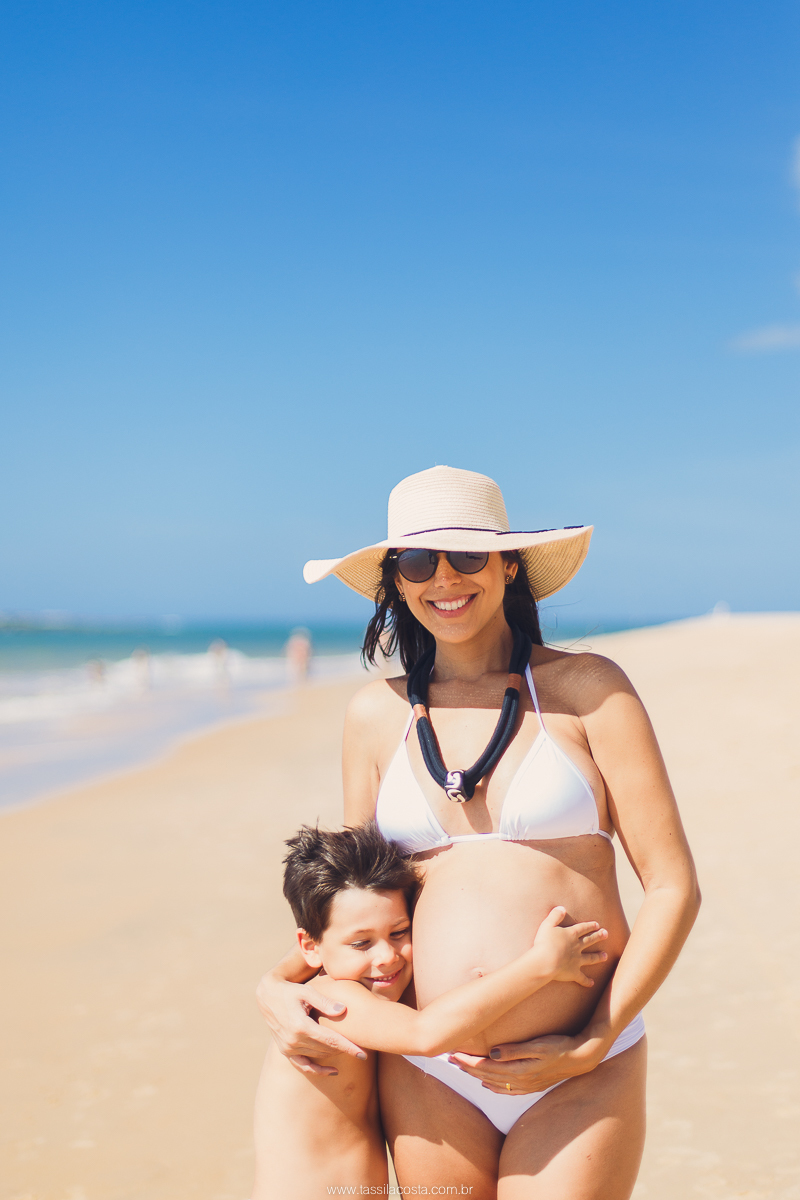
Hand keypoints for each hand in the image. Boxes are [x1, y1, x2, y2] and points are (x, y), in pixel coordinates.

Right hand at [256, 973, 365, 1075]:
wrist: (268, 996)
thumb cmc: (290, 991)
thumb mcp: (307, 991)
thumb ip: (324, 1001)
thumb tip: (343, 1010)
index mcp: (300, 1026)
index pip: (330, 1040)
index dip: (348, 1047)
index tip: (363, 1054)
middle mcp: (294, 1040)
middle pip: (326, 1049)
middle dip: (344, 1050)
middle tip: (361, 1050)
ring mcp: (288, 1047)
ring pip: (317, 1056)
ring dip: (333, 1055)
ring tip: (348, 1050)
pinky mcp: (285, 1050)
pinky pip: (303, 1066)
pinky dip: (317, 1070)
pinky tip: (332, 1071)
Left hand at [448, 1030, 604, 1094]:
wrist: (580, 1058)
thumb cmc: (559, 1046)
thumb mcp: (538, 1045)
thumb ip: (515, 1050)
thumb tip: (492, 1052)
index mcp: (519, 1070)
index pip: (486, 1066)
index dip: (468, 1060)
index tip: (453, 1052)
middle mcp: (520, 1081)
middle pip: (487, 1075)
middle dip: (467, 1067)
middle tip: (450, 1058)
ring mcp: (526, 1085)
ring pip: (494, 1083)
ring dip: (477, 1076)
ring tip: (462, 1068)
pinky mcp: (531, 1086)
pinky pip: (507, 1090)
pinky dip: (493, 1087)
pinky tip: (487, 1084)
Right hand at [532, 906, 607, 985]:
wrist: (546, 961)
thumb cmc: (544, 942)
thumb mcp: (547, 925)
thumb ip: (555, 916)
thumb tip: (562, 908)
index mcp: (570, 935)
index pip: (582, 928)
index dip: (589, 926)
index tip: (597, 925)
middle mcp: (576, 947)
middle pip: (589, 941)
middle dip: (598, 937)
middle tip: (606, 934)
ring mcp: (577, 960)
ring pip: (590, 958)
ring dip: (598, 957)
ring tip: (605, 956)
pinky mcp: (574, 973)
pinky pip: (582, 978)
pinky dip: (587, 981)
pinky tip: (592, 983)